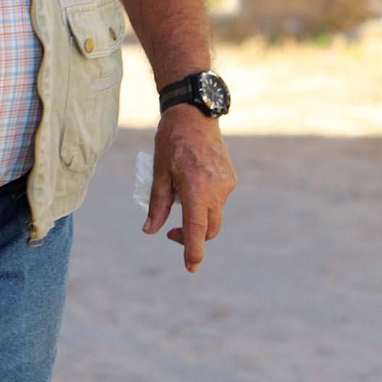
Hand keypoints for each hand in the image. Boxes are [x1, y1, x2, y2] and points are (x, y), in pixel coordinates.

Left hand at [144, 105, 236, 271]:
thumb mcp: (158, 172)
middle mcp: (216, 189)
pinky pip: (218, 200)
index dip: (193, 250)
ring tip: (179, 197)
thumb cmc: (171, 141)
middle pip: (209, 229)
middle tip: (171, 233)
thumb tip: (150, 230)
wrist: (195, 114)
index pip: (197, 228)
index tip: (191, 267)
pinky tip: (192, 185)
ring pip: (214, 215)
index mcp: (196, 187)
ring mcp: (227, 184)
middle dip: (193, 237)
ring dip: (198, 218)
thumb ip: (157, 204)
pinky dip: (205, 203)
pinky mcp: (231, 179)